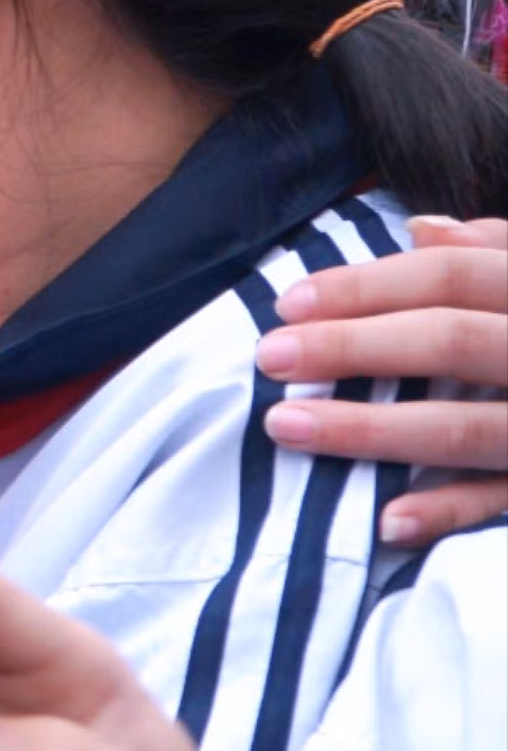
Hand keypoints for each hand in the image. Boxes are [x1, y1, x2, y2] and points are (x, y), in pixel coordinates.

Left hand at [258, 218, 507, 544]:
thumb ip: (505, 252)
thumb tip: (421, 230)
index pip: (457, 278)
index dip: (371, 285)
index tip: (288, 302)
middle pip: (456, 342)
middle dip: (356, 348)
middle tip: (267, 357)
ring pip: (473, 426)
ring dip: (375, 430)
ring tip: (286, 426)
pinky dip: (453, 512)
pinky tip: (387, 519)